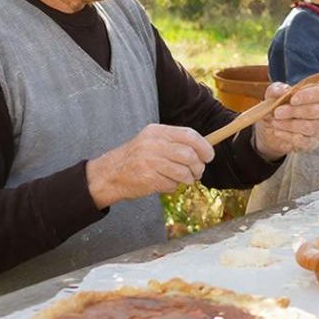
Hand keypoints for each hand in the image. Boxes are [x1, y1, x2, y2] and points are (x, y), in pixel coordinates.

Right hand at [86, 124, 214, 207]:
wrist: (108, 174)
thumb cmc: (137, 158)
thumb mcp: (152, 141)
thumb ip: (175, 143)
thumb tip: (206, 149)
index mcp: (157, 131)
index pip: (189, 135)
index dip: (204, 147)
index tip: (209, 156)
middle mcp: (153, 144)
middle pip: (189, 155)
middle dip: (198, 167)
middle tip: (197, 172)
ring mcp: (149, 161)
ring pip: (183, 172)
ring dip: (188, 179)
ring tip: (184, 179)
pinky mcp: (147, 178)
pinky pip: (172, 184)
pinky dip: (173, 187)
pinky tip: (165, 183)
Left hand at [252, 82, 318, 158]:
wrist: (273, 125)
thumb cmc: (279, 104)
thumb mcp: (274, 93)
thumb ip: (278, 90)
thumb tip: (284, 91)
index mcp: (316, 95)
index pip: (318, 94)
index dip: (307, 96)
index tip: (292, 100)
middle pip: (315, 111)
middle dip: (294, 112)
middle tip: (277, 112)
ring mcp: (318, 128)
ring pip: (309, 127)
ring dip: (289, 125)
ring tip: (274, 122)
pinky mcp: (311, 142)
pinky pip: (304, 141)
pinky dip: (288, 136)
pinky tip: (277, 131)